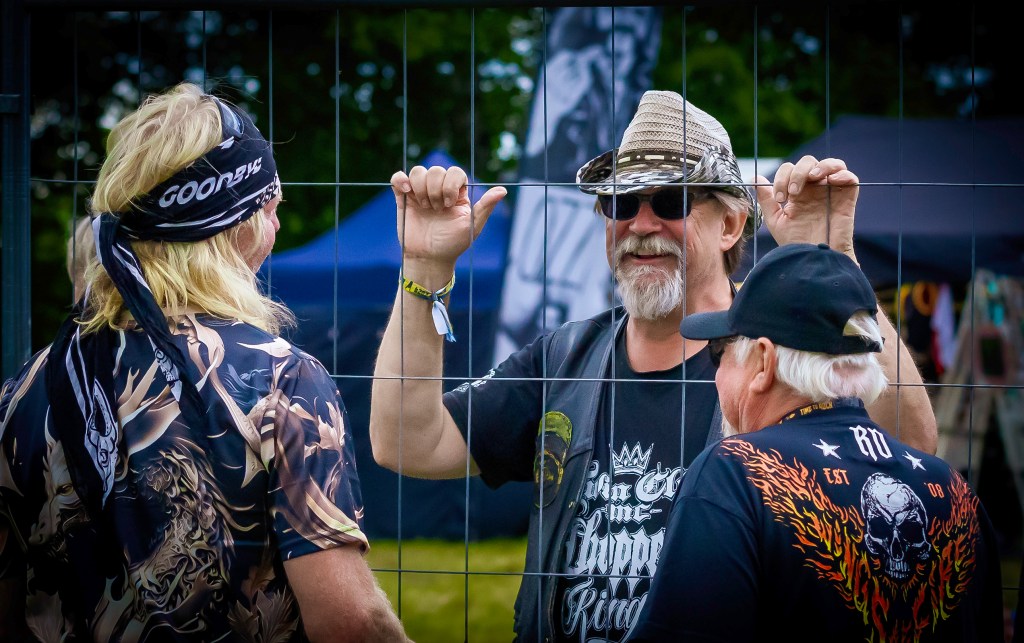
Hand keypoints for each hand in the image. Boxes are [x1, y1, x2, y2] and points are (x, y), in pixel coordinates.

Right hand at [390, 165, 506, 277]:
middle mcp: (439, 190)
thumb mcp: (472, 226)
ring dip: (421, 187)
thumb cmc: (453, 244)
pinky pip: (399, 179)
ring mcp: (420, 194)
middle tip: (437, 209)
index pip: (455, 172)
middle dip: (436, 189)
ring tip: (425, 207)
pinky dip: (400, 179)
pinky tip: (406, 191)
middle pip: (436, 170)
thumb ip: (485, 207)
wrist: (429, 259)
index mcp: (456, 194)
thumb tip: (503, 190)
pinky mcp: (403, 199)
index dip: (451, 183)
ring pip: (418, 172)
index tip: (449, 204)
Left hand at [754, 156, 858, 261]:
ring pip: (832, 164)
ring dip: (820, 166)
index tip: (779, 199)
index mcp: (798, 192)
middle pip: (808, 162)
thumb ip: (767, 199)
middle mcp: (815, 189)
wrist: (812, 259)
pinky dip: (842, 174)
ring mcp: (831, 192)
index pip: (790, 169)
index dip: (782, 178)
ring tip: (812, 177)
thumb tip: (757, 176)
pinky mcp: (847, 199)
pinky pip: (851, 178)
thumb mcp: (776, 219)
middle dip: (797, 173)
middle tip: (792, 194)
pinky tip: (831, 181)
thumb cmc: (795, 243)